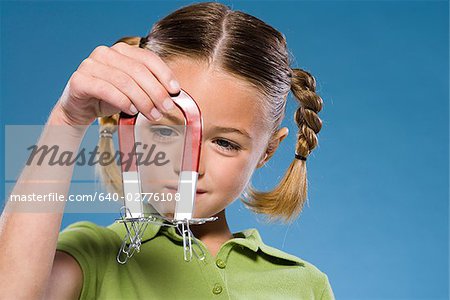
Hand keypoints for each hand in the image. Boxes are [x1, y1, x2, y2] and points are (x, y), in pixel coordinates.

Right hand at [53, 42, 180, 125]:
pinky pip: (106, 90)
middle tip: (166, 107)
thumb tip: (172, 94)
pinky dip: (123, 101)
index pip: (147, 58)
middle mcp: (105, 53)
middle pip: (138, 71)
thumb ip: (149, 86)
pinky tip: (132, 111)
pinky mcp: (80, 80)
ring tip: (153, 114)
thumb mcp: (134, 90)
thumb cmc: (109, 98)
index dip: (164, 74)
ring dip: (143, 100)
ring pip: (124, 81)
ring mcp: (90, 65)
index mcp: (121, 51)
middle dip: (156, 91)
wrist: (80, 109)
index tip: (175, 90)